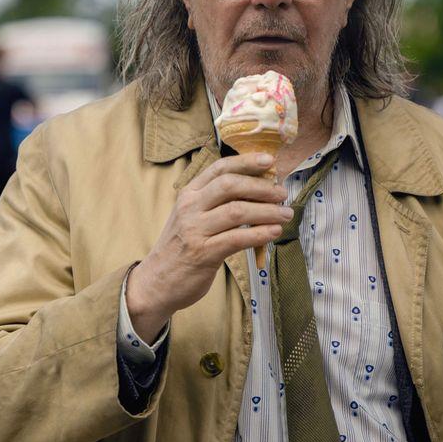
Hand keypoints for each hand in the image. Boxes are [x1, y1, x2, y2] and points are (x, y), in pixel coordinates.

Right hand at [125, 152, 291, 339]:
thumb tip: (257, 189)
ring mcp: (195, 230)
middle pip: (230, 186)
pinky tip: (274, 232)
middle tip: (283, 193)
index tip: (269, 160)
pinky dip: (259, 234)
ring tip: (285, 214)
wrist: (156, 281)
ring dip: (267, 211)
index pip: (219, 168)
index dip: (246, 162)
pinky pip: (237, 238)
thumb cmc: (181, 247)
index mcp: (189, 193)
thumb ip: (215, 201)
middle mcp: (190, 207)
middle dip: (262, 187)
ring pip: (237, 211)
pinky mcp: (203, 253)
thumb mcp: (192, 216)